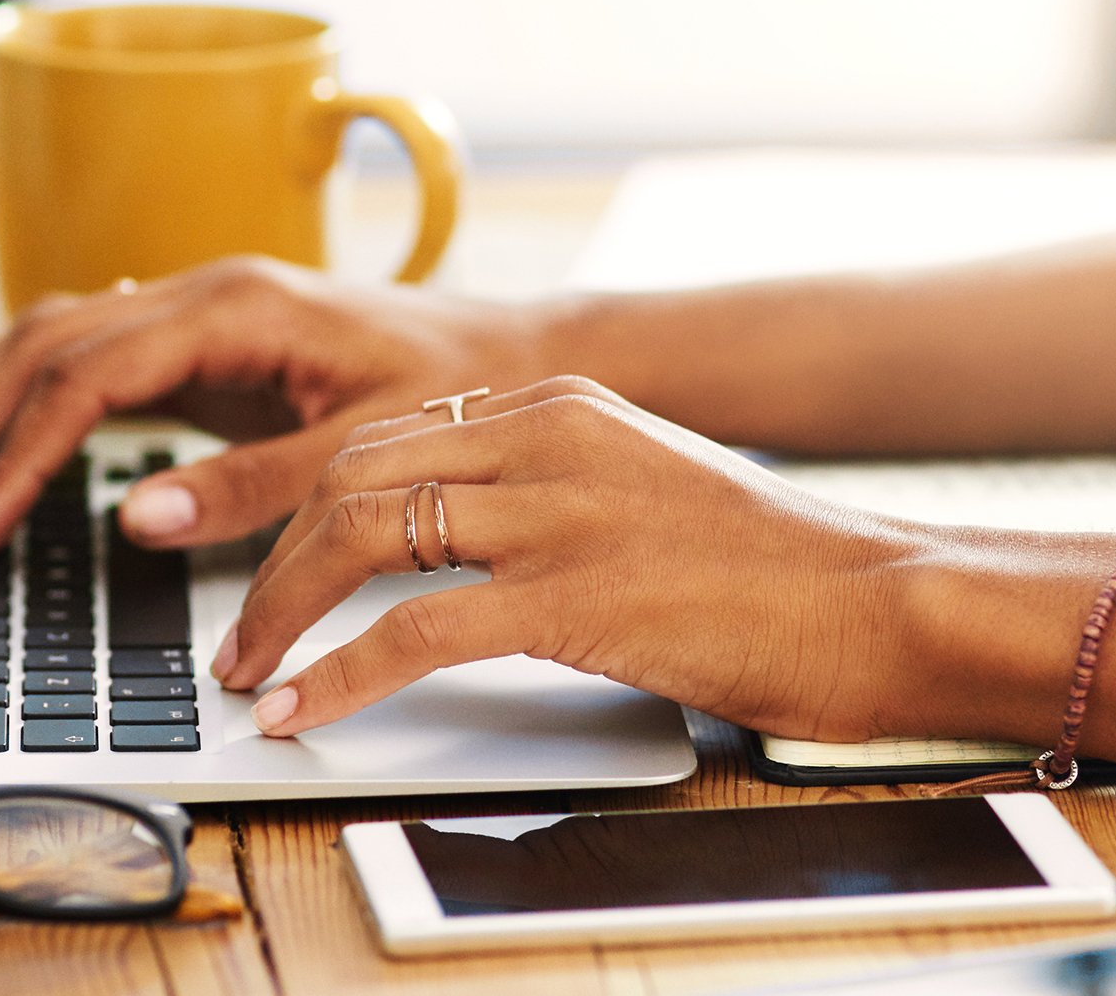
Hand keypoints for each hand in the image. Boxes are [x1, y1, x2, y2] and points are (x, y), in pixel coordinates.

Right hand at [0, 257, 544, 554]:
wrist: (515, 354)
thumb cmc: (457, 392)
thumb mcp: (365, 451)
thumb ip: (255, 486)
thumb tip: (138, 517)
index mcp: (236, 306)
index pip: (86, 373)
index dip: (20, 453)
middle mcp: (205, 290)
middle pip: (45, 343)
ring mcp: (200, 308)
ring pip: (54, 336)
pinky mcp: (207, 340)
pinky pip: (92, 352)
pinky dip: (31, 394)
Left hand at [216, 376, 934, 739]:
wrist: (875, 599)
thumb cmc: (770, 566)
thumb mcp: (642, 488)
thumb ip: (550, 490)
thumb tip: (454, 542)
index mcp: (559, 406)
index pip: (387, 437)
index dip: (305, 507)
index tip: (270, 566)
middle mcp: (547, 438)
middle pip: (354, 476)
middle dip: (273, 559)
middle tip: (239, 632)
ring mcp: (560, 512)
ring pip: (363, 535)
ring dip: (282, 612)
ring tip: (248, 673)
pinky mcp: (576, 595)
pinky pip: (414, 630)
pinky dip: (338, 674)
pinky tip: (302, 709)